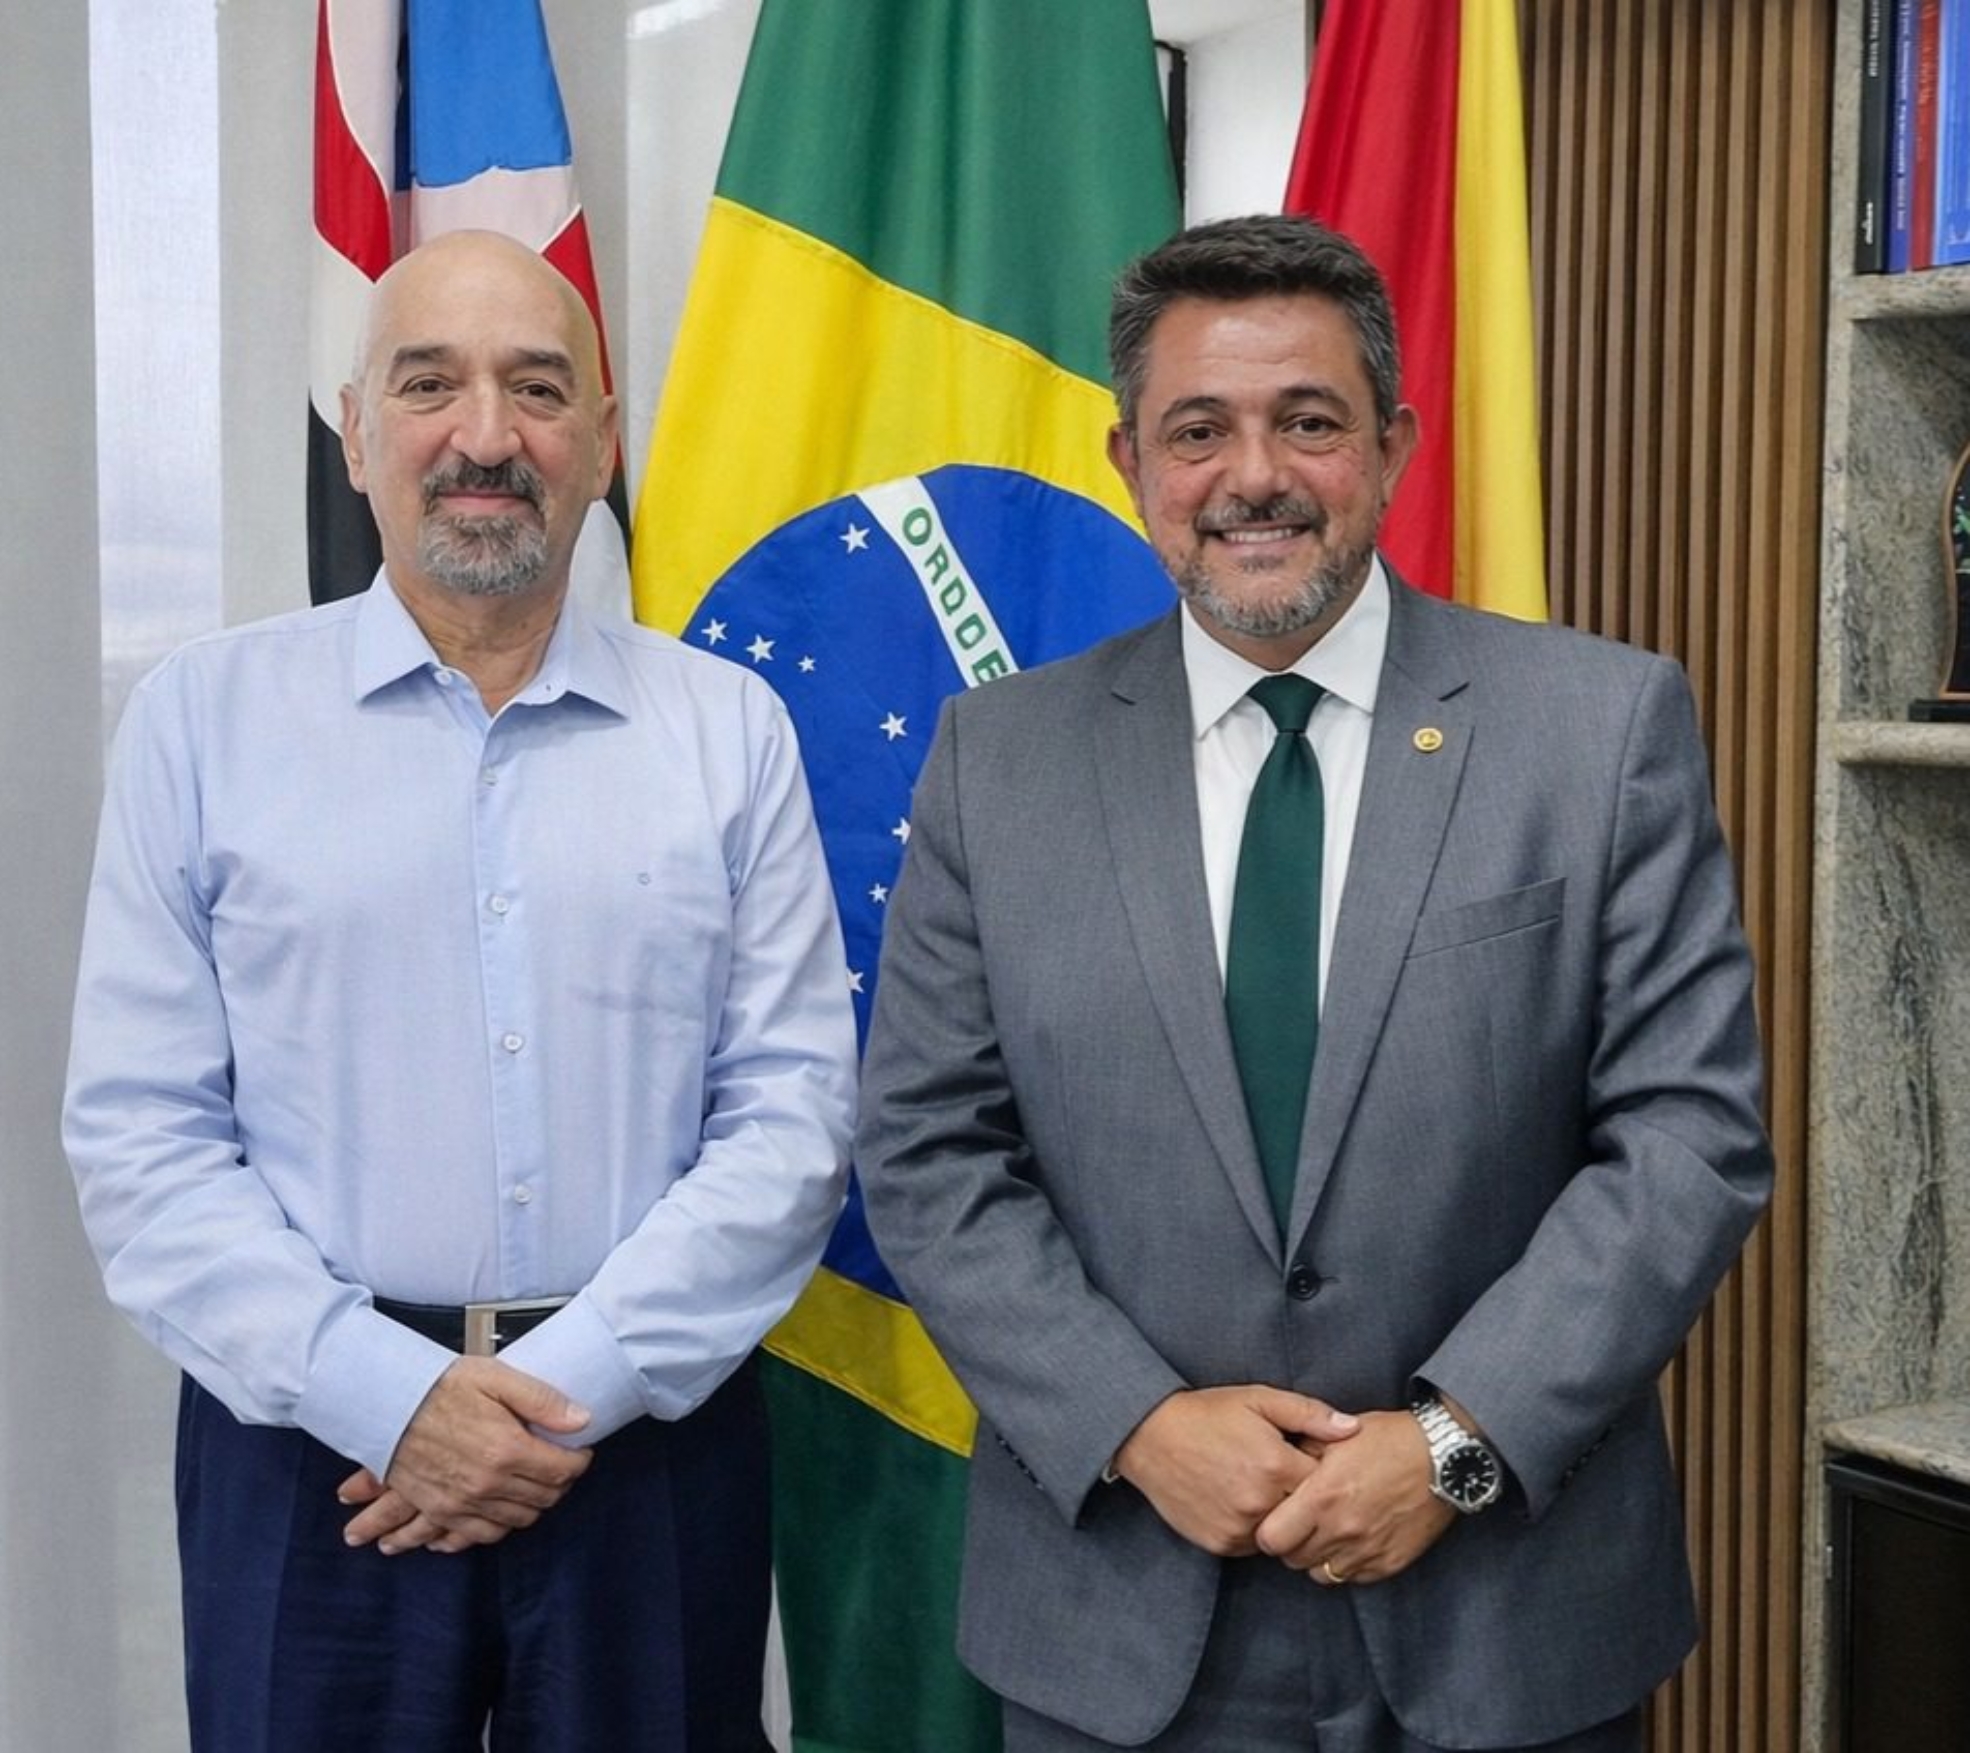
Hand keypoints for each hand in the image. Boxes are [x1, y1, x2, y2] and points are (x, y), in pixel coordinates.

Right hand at [340, 1357, 592, 1553]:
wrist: (386, 1404)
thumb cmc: (440, 1386)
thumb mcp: (496, 1378)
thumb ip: (542, 1401)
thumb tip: (582, 1420)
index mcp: (506, 1450)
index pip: (563, 1471)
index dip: (578, 1461)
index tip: (578, 1451)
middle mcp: (487, 1484)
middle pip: (543, 1499)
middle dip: (559, 1483)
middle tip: (557, 1466)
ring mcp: (462, 1503)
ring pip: (515, 1520)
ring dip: (531, 1506)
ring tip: (534, 1487)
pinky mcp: (440, 1510)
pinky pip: (477, 1536)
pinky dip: (494, 1529)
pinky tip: (500, 1515)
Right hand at [1112, 1385, 1359, 1556]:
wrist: (1148, 1436)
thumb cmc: (1206, 1413)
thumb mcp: (1258, 1399)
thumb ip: (1309, 1414)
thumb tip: (1353, 1429)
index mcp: (1276, 1466)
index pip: (1326, 1484)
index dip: (1322, 1471)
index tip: (1309, 1459)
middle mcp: (1261, 1503)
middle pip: (1306, 1513)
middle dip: (1304, 1498)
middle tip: (1285, 1475)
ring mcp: (1240, 1528)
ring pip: (1282, 1533)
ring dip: (1279, 1515)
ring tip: (1259, 1485)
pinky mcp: (1221, 1544)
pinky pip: (1254, 1545)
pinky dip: (1254, 1528)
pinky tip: (1240, 1500)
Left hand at [1254, 1407, 1454, 1584]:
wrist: (1443, 1458)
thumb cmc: (1389, 1440)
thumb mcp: (1337, 1435)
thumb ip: (1303, 1452)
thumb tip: (1280, 1465)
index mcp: (1321, 1497)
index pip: (1271, 1538)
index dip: (1268, 1530)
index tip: (1276, 1518)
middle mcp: (1341, 1530)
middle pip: (1292, 1560)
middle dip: (1291, 1543)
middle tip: (1301, 1524)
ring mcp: (1366, 1551)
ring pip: (1321, 1574)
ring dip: (1318, 1556)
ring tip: (1327, 1533)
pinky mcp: (1389, 1563)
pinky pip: (1354, 1577)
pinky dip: (1347, 1563)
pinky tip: (1353, 1540)